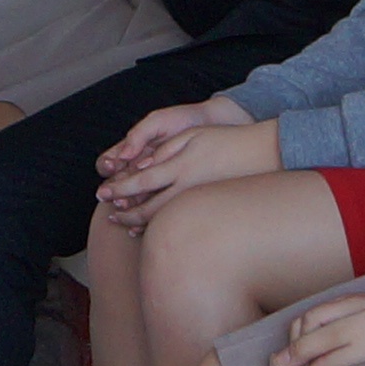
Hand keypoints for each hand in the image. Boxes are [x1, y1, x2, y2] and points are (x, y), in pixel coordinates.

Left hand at [98, 109, 273, 225]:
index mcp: (180, 166)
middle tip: (109, 216)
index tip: (102, 194)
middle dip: (125, 214)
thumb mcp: (191, 136)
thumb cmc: (225, 141)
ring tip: (124, 225)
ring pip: (162, 219)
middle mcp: (186, 188)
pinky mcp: (207, 211)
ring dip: (139, 223)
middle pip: (147, 208)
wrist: (261, 155)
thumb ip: (164, 150)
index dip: (119, 189)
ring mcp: (198, 202)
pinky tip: (150, 229)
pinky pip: (178, 222)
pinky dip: (160, 226)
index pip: (140, 181)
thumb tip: (141, 166)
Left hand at [264, 285, 364, 365]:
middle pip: (293, 364)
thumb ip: (307, 348)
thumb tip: (278, 362)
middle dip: (293, 340)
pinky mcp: (350, 353)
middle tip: (314, 324)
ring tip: (333, 316)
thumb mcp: (340, 331)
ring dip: (309, 329)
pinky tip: (340, 317)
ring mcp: (341, 363)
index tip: (277, 354)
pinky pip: (323, 344)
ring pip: (307, 349)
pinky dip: (321, 328)